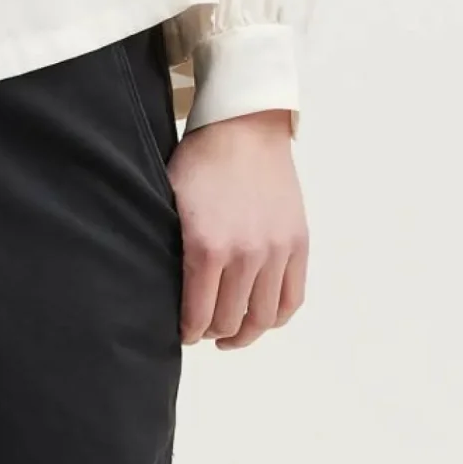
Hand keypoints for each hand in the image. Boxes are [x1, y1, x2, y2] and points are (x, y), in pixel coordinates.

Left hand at [167, 109, 306, 347]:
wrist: (243, 129)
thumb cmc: (201, 161)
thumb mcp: (170, 202)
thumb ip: (171, 247)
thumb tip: (165, 287)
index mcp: (207, 247)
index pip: (198, 314)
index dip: (188, 332)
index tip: (182, 334)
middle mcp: (245, 255)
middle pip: (230, 321)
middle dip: (212, 332)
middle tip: (201, 330)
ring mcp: (275, 251)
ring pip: (262, 318)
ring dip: (245, 334)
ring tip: (230, 334)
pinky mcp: (297, 244)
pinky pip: (291, 299)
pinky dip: (275, 318)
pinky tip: (260, 318)